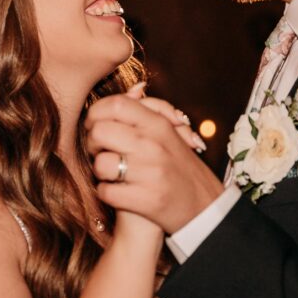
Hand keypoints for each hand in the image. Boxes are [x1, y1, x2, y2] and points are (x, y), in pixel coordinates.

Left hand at [85, 94, 222, 233]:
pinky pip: (105, 191)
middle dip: (93, 144)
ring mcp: (150, 173)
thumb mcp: (171, 134)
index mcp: (159, 125)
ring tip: (112, 173)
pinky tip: (118, 191)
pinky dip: (107, 193)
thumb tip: (134, 89)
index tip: (95, 125)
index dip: (96, 113)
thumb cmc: (180, 168)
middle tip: (102, 152)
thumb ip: (151, 111)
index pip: (116, 104)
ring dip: (100, 172)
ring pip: (100, 164)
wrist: (205, 208)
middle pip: (100, 132)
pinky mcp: (145, 200)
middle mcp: (154, 146)